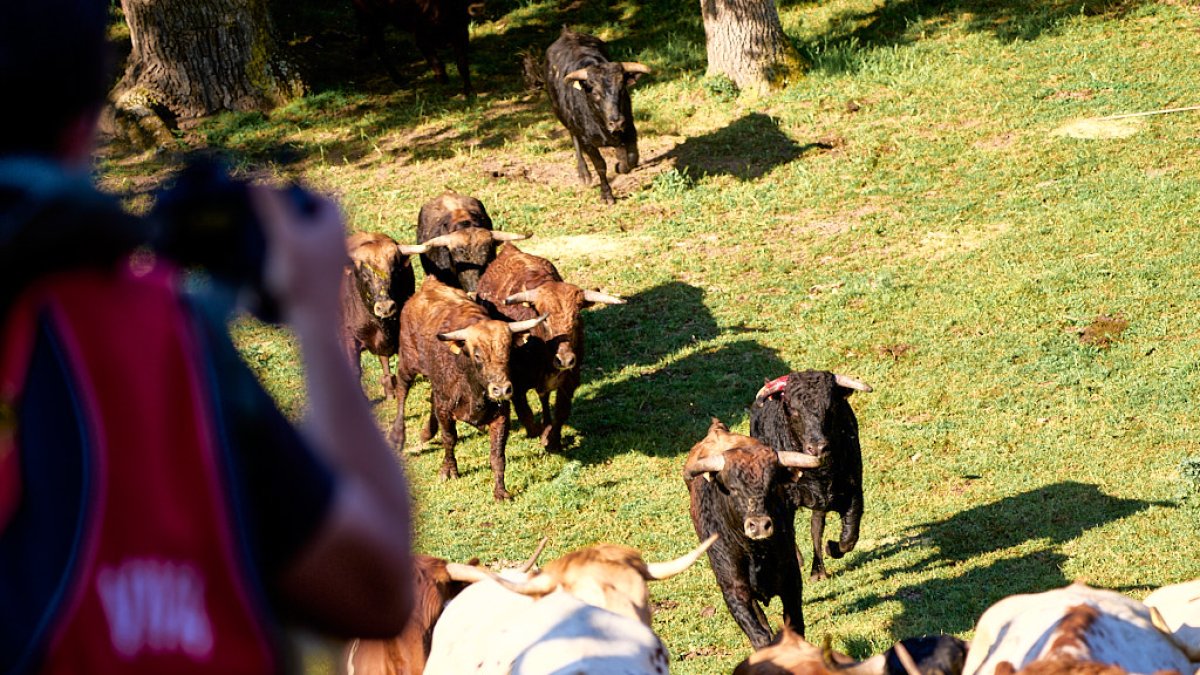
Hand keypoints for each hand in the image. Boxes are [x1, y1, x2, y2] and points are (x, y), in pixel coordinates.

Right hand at [250, 184, 347, 329]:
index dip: (301, 192)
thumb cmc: (301, 279)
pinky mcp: (325, 274)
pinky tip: (276, 257)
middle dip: (295, 211)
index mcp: (334, 224)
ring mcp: (334, 257)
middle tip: (270, 213)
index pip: (322, 196)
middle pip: (317, 214)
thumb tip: (258, 176)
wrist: (314, 322)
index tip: (277, 196)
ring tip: (269, 234)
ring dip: (294, 231)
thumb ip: (272, 207)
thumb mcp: (283, 237)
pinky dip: (295, 249)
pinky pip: (310, 252)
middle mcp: (339, 238)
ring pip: (313, 234)